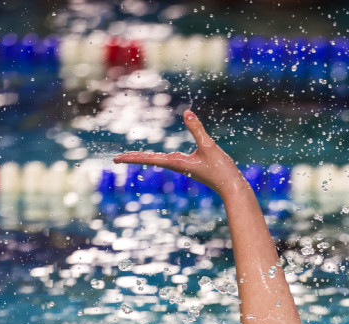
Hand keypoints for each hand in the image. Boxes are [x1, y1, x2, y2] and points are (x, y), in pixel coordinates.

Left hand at [113, 110, 245, 196]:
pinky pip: (170, 160)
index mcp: (177, 163)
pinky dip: (159, 157)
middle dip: (134, 158)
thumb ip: (197, 129)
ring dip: (145, 158)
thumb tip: (187, 113)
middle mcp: (177, 165)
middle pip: (151, 160)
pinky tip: (161, 157)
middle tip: (116, 159)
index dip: (133, 157)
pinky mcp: (191, 166)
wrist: (232, 187)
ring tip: (131, 157)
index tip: (117, 159)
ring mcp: (184, 166)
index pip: (150, 159)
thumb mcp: (209, 146)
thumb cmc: (221, 169)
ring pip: (159, 160)